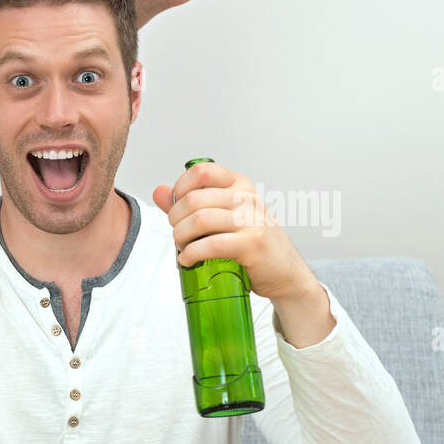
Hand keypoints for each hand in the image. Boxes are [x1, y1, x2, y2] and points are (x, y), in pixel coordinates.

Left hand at [152, 163, 314, 304]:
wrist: (284, 272)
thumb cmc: (252, 244)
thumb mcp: (222, 216)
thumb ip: (189, 203)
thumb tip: (159, 191)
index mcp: (239, 185)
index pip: (202, 171)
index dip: (180, 189)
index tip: (176, 208)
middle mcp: (247, 198)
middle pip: (193, 199)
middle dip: (175, 220)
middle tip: (178, 235)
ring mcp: (252, 220)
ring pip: (199, 220)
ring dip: (181, 238)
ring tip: (183, 248)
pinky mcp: (253, 244)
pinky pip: (211, 245)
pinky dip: (191, 254)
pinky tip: (188, 260)